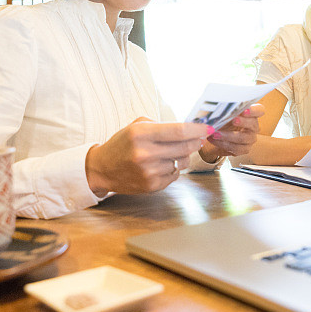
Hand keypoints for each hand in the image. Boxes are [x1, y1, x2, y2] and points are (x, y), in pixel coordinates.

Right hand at [85, 118, 211, 194]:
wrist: (102, 169)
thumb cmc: (122, 144)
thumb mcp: (136, 126)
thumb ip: (162, 125)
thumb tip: (190, 128)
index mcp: (141, 134)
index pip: (178, 131)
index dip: (197, 129)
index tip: (207, 128)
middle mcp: (145, 153)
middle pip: (185, 147)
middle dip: (196, 142)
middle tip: (199, 138)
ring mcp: (149, 172)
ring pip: (181, 162)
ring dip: (181, 156)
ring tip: (168, 153)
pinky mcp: (152, 186)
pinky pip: (175, 175)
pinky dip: (173, 169)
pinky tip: (160, 165)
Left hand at [199, 104, 263, 161]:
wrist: (217, 135)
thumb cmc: (223, 120)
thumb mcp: (223, 113)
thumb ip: (224, 110)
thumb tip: (216, 108)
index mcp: (251, 114)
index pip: (259, 110)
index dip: (254, 110)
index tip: (245, 110)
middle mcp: (253, 126)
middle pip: (253, 124)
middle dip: (243, 122)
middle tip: (233, 120)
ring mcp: (250, 139)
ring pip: (243, 138)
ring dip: (228, 136)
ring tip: (215, 133)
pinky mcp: (244, 149)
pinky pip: (236, 148)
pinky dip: (222, 144)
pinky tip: (213, 139)